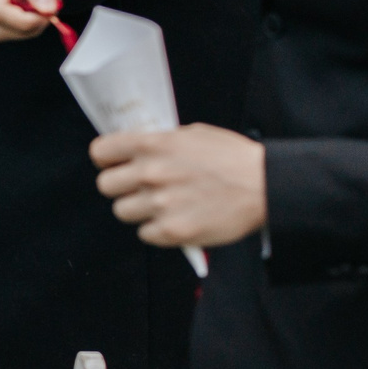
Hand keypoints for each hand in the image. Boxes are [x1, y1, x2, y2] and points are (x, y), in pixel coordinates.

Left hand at [91, 124, 266, 247]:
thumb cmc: (233, 158)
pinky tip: (175, 220)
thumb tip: (136, 149)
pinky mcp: (173, 231)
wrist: (267, 186)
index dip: (106, 160)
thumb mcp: (192, 135)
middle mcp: (150, 173)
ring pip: (122, 212)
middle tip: (140, 188)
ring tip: (162, 205)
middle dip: (121, 187)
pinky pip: (145, 234)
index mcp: (151, 144)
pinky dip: (157, 230)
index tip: (114, 165)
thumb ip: (160, 142)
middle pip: (105, 186)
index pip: (100, 152)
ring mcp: (160, 203)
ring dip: (139, 210)